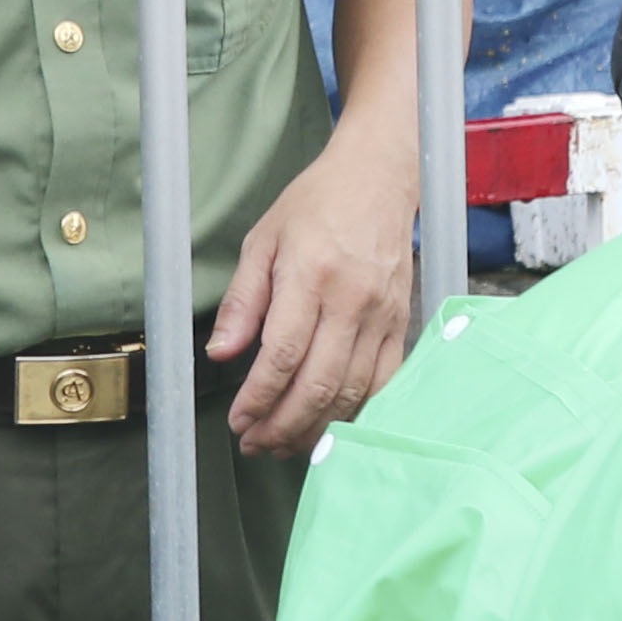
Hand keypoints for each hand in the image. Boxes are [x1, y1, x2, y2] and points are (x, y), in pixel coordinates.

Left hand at [210, 127, 417, 455]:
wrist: (379, 177)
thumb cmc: (318, 203)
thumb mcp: (262, 240)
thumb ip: (242, 300)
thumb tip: (220, 352)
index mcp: (310, 275)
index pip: (282, 355)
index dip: (258, 398)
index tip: (238, 420)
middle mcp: (351, 300)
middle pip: (317, 384)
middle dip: (282, 425)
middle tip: (255, 443)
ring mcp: (382, 315)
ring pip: (351, 392)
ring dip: (316, 428)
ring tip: (285, 443)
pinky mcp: (401, 323)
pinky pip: (384, 383)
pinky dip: (357, 413)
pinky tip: (332, 425)